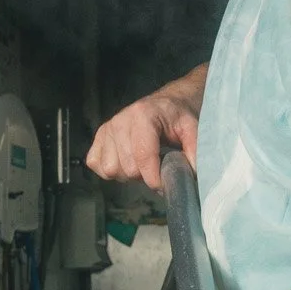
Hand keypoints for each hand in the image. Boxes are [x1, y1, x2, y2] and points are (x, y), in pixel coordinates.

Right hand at [86, 86, 200, 190]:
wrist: (165, 104)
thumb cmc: (178, 117)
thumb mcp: (193, 129)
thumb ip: (194, 151)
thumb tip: (190, 176)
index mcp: (143, 115)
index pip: (143, 156)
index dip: (155, 178)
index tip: (165, 184)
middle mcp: (120, 121)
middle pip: (128, 168)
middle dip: (144, 176)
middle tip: (156, 168)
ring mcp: (107, 129)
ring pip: (111, 169)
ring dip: (127, 175)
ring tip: (141, 165)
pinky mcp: (98, 137)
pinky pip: (96, 164)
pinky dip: (111, 170)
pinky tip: (126, 163)